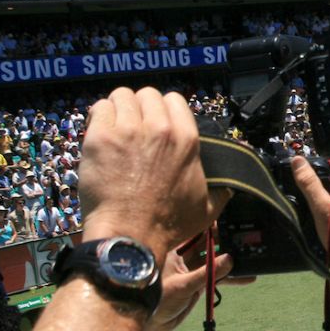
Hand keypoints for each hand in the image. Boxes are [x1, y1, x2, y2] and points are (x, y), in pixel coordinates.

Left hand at [78, 88, 229, 258]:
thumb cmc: (167, 225)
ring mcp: (129, 130)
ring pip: (122, 96)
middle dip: (140, 107)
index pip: (174, 99)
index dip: (163, 109)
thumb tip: (230, 187)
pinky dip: (99, 117)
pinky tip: (99, 133)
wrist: (130, 236)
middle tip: (133, 126)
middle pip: (147, 94)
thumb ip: (221, 191)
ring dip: (118, 109)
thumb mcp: (208, 208)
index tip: (155, 122)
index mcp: (187, 138)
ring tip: (114, 127)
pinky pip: (99, 108)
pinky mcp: (101, 138)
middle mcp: (160, 128)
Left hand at [145, 233, 252, 330]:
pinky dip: (231, 277)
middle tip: (244, 239)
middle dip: (226, 242)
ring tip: (250, 258)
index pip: (195, 233)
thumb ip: (208, 274)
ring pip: (215, 260)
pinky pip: (217, 276)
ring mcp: (191, 269)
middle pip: (209, 244)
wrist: (151, 324)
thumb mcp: (183, 286)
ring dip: (231, 261)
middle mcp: (183, 256)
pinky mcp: (198, 282)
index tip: (230, 223)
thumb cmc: (157, 301)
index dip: (212, 227)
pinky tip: (247, 278)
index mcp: (174, 250)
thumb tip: (230, 260)